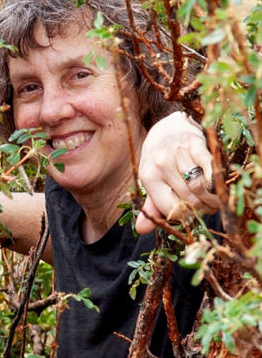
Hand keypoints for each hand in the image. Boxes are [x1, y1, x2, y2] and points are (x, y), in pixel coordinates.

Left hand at [136, 112, 221, 233]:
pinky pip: (209, 167)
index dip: (187, 216)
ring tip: (214, 198)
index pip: (171, 209)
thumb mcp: (152, 182)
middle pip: (189, 199)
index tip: (194, 215)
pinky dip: (215, 179)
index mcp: (148, 177)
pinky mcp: (195, 142)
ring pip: (200, 186)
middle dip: (203, 208)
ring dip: (212, 197)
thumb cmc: (160, 161)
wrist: (167, 127)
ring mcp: (178, 152)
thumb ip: (151, 206)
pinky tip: (216, 184)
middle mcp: (161, 164)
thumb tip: (141, 229)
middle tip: (209, 207)